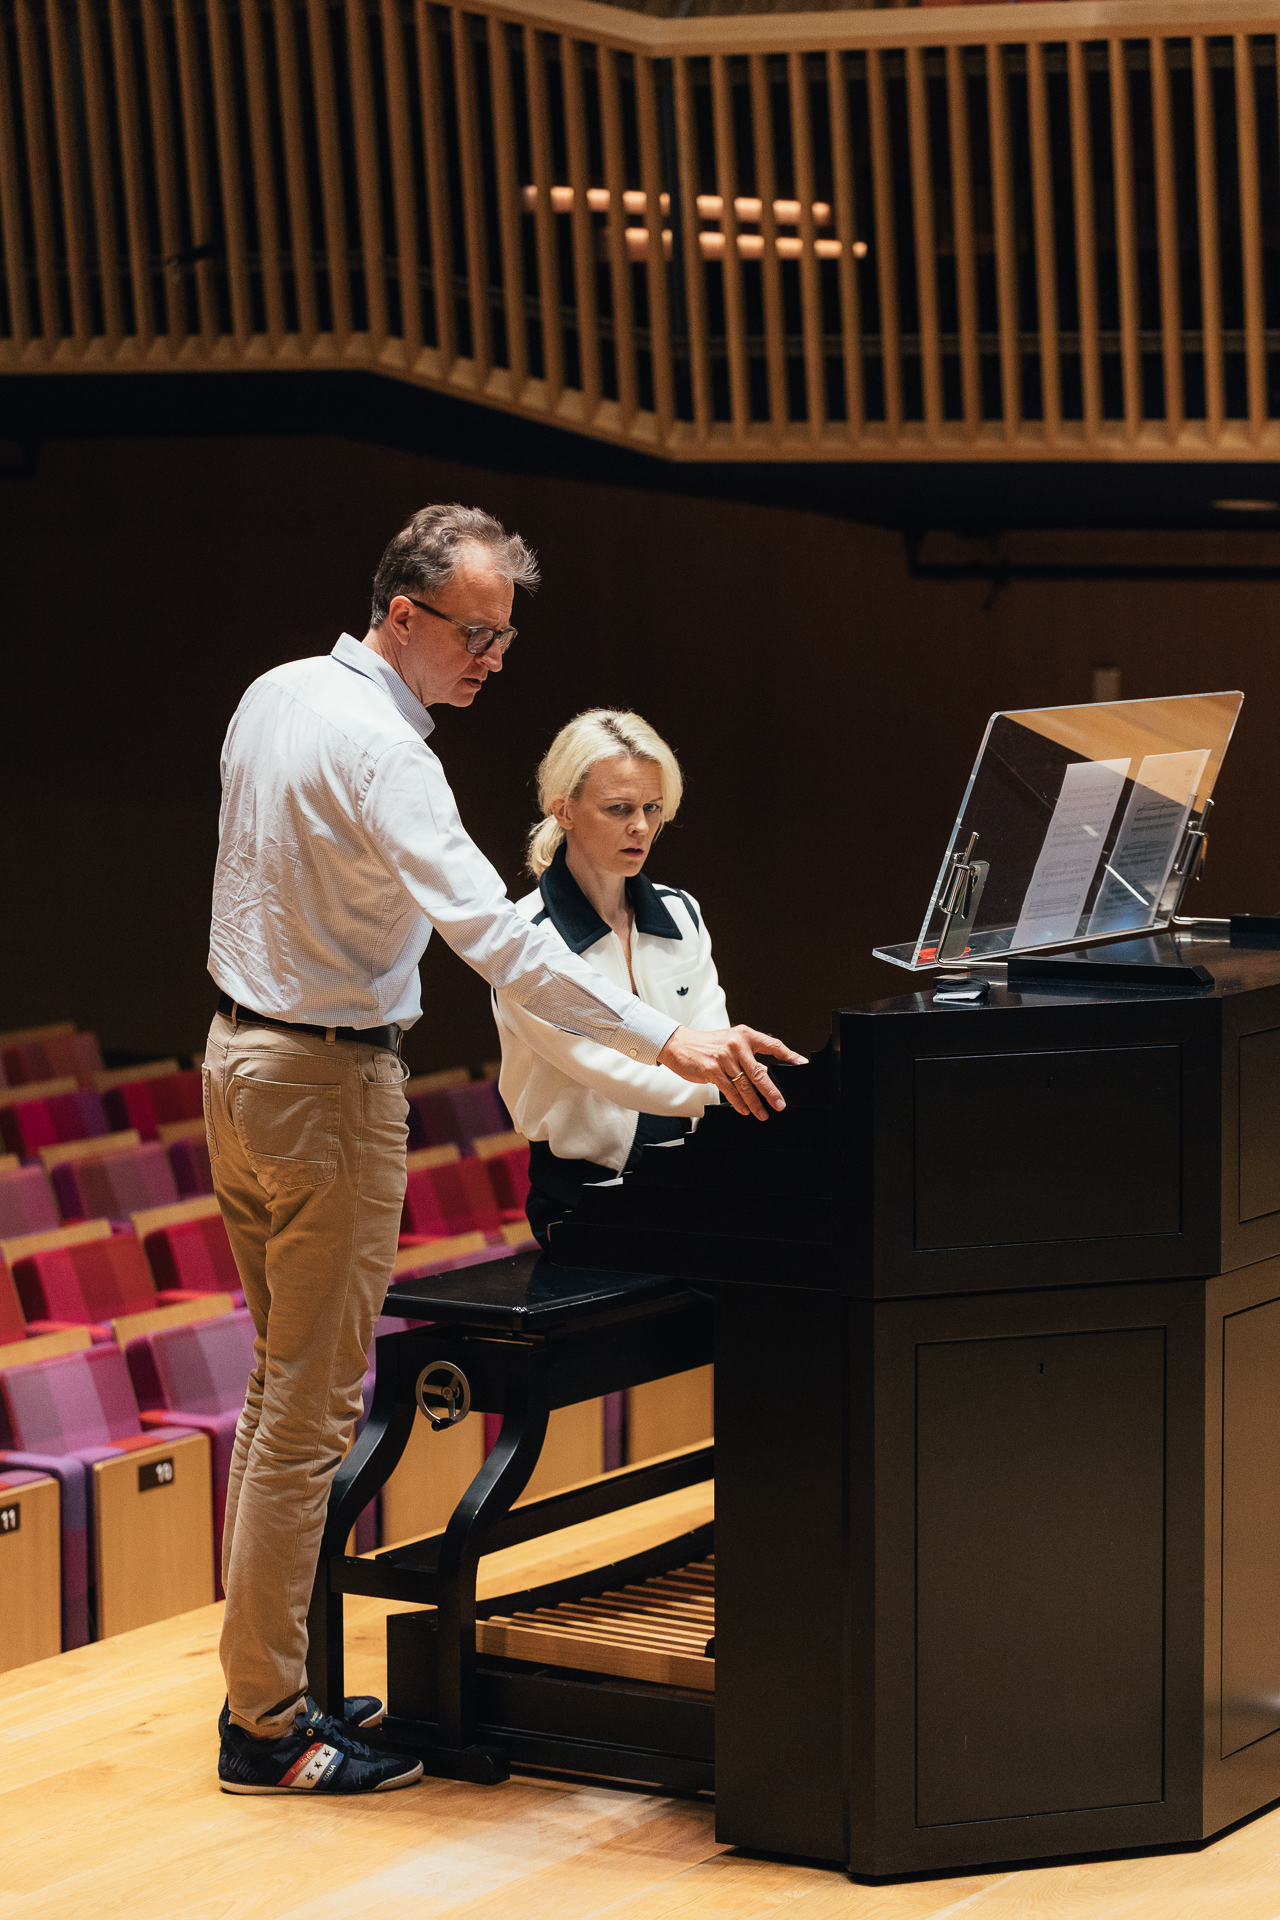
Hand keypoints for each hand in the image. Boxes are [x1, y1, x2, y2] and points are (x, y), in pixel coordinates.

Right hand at [657, 1025, 806, 1120]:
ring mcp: (724, 1058)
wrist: (679, 1044)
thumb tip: (764, 1073)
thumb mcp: (730, 1042)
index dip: (789, 1055)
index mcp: (744, 1035)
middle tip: (780, 1103)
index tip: (801, 1064)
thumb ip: (747, 1056)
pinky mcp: (712, 1070)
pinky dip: (738, 1103)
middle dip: (771, 1091)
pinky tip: (745, 1110)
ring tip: (763, 1113)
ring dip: (755, 1102)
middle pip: (760, 1072)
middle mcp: (736, 1045)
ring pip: (745, 1085)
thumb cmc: (706, 1045)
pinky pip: (730, 1091)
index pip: (772, 1044)